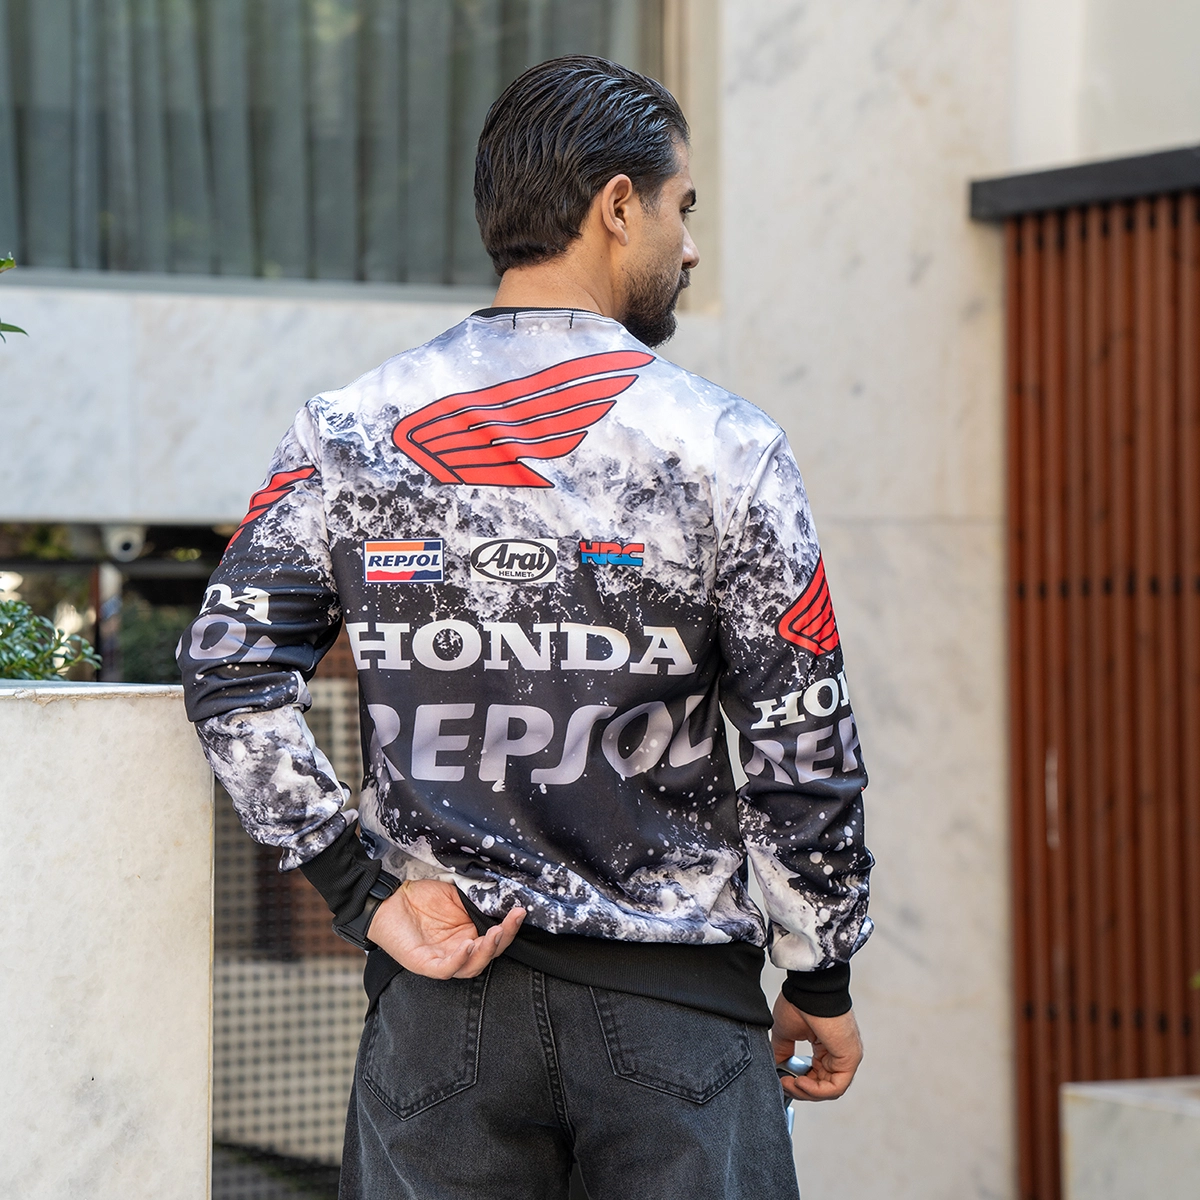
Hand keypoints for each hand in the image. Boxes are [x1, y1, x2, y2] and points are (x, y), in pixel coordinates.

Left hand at [366, 879, 525, 979]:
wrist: (389, 898)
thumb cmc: (420, 897)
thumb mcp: (454, 895)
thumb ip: (476, 900)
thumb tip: (502, 896)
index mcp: (468, 936)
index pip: (495, 939)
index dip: (510, 928)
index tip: (520, 911)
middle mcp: (458, 951)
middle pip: (488, 956)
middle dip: (503, 940)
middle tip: (510, 922)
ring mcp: (441, 960)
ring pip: (470, 967)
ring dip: (485, 952)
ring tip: (495, 934)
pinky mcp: (424, 964)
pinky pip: (446, 969)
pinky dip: (459, 960)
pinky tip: (468, 945)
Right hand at [771, 993, 862, 1101]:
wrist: (809, 990)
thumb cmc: (799, 1002)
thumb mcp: (784, 1032)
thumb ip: (782, 1052)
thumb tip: (777, 1068)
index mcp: (825, 1046)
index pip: (815, 1075)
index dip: (798, 1083)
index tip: (782, 1079)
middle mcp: (838, 1053)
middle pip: (822, 1085)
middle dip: (800, 1090)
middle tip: (784, 1084)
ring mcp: (846, 1057)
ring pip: (829, 1090)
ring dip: (806, 1092)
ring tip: (790, 1084)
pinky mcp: (850, 1059)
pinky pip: (835, 1087)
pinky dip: (816, 1090)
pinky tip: (799, 1082)